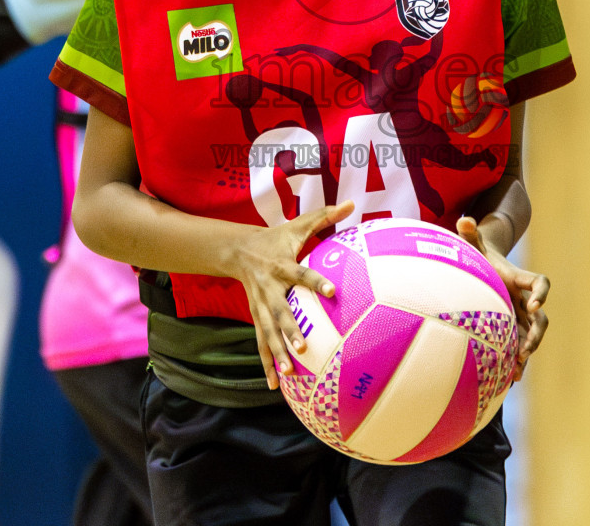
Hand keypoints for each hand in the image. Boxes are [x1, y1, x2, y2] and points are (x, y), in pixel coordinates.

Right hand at [229, 202, 353, 389]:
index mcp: (282, 266)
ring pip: (268, 333)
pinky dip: (267, 364)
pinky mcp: (256, 318)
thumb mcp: (296, 225)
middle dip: (290, 330)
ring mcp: (260, 307)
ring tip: (289, 374)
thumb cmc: (276, 239)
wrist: (237, 251)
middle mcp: (270, 289)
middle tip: (304, 348)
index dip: (316, 281)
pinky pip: (261, 343)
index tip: (332, 290)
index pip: (301, 274)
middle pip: (280, 312)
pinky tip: (275, 386)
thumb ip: (324, 216)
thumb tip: (352, 203)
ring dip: (277, 354)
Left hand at [457, 216, 548, 380]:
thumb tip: (463, 220)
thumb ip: (470, 233)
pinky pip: (520, 345)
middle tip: (526, 349)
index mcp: (519, 278)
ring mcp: (521, 315)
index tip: (533, 305)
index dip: (541, 293)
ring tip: (517, 371)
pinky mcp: (513, 327)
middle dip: (536, 334)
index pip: (540, 282)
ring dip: (528, 351)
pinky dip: (517, 360)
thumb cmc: (479, 255)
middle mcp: (525, 299)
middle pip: (541, 318)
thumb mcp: (473, 244)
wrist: (486, 266)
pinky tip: (509, 379)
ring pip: (533, 336)